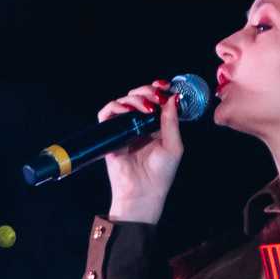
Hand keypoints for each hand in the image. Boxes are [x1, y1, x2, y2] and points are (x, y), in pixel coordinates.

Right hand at [100, 81, 185, 223]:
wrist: (143, 193)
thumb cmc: (160, 175)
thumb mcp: (173, 146)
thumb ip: (172, 122)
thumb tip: (173, 97)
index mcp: (156, 126)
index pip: (154, 100)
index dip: (158, 89)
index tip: (165, 86)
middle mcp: (139, 125)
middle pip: (138, 96)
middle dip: (147, 91)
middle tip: (156, 97)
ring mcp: (124, 129)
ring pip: (123, 101)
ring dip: (134, 98)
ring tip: (146, 108)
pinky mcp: (110, 135)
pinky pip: (106, 114)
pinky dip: (114, 107)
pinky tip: (126, 111)